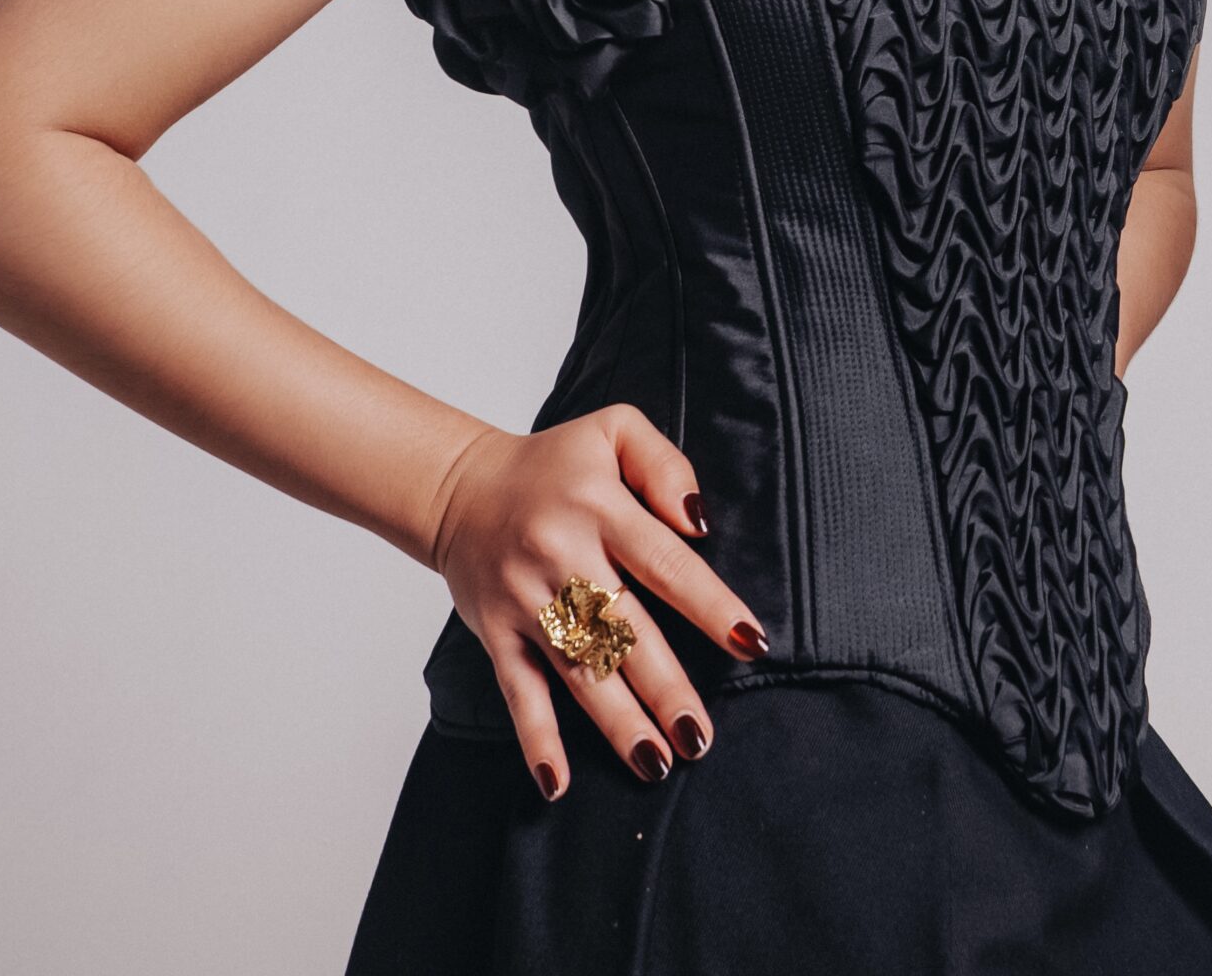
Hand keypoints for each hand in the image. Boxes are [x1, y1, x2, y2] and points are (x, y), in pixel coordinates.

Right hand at [427, 406, 765, 800]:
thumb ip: (665, 466)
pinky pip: (518, 692)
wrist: (460, 487)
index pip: (666, 563)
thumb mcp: (615, 429)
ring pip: (577, 671)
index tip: (752, 643)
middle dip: (666, 687)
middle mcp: (563, 557)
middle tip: (701, 735)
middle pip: (624, 631)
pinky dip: (536, 738)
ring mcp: (526, 601)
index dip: (710, 606)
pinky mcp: (496, 632)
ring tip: (657, 763)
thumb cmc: (555, 463)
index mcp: (600, 508)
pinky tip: (557, 782)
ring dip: (617, 722)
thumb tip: (699, 522)